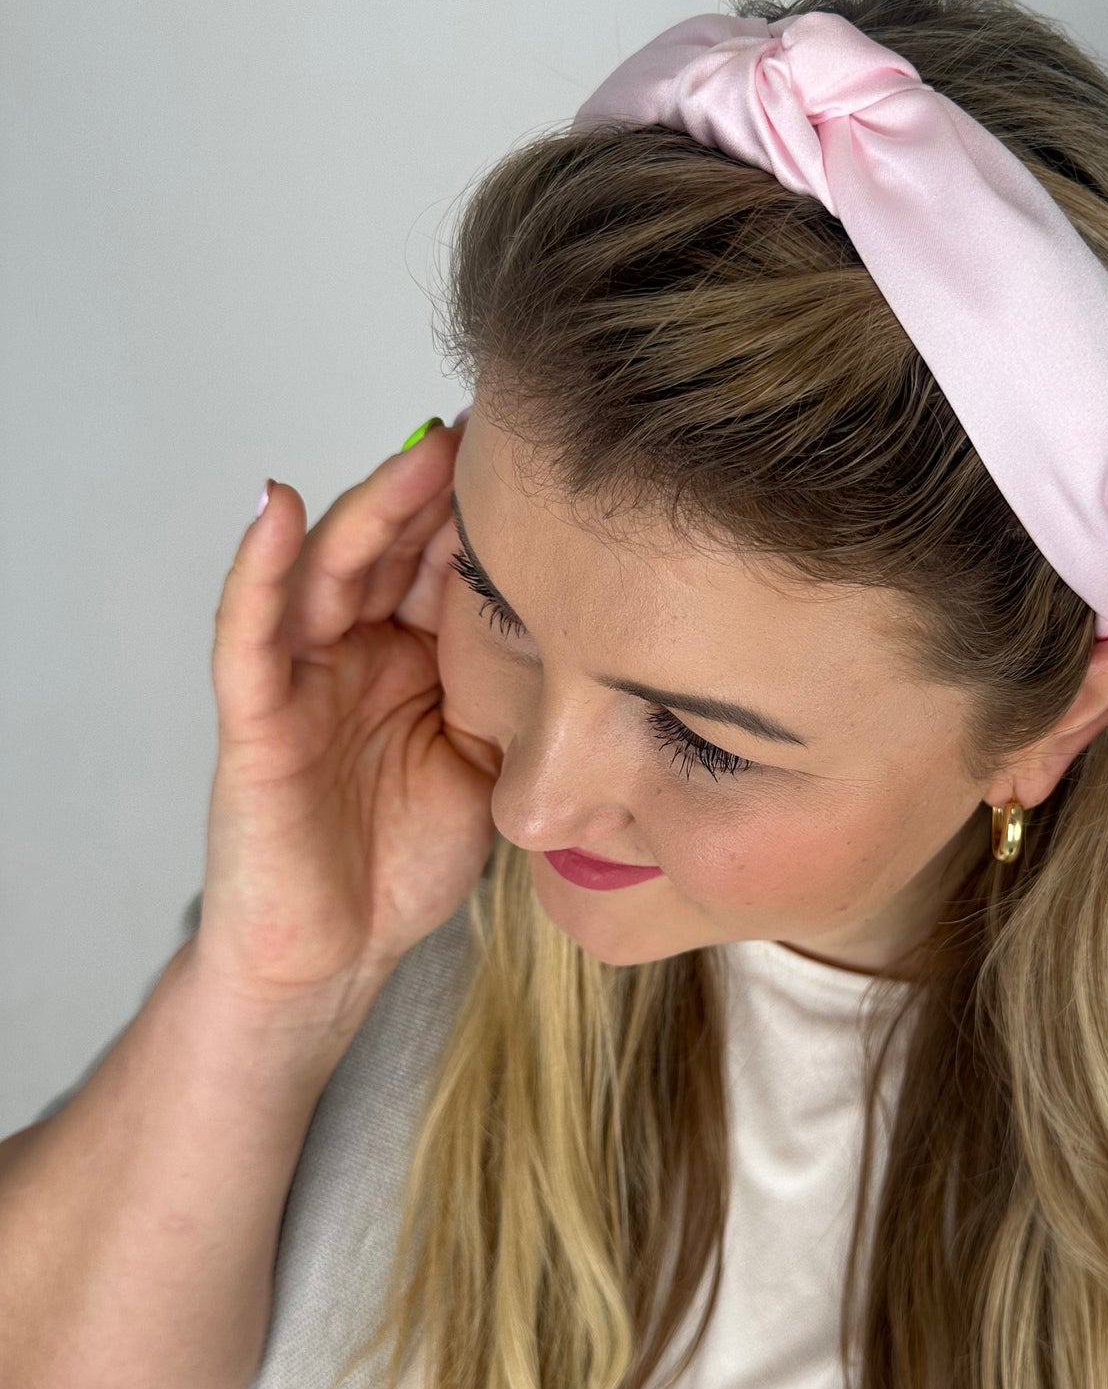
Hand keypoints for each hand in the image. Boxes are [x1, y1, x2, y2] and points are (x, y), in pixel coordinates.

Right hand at [197, 411, 499, 1001]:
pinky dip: (259, 567)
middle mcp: (354, 650)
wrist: (336, 956)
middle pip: (392, 547)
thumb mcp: (487, 761)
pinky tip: (280, 509)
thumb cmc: (402, 860)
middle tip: (498, 432)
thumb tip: (579, 619)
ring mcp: (299, 676)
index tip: (547, 459)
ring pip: (328, 569)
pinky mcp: (254, 717)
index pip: (446, 565)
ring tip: (422, 451)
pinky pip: (248, 632)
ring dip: (370, 505)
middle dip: (440, 488)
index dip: (486, 514)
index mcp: (414, 657)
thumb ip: (510, 690)